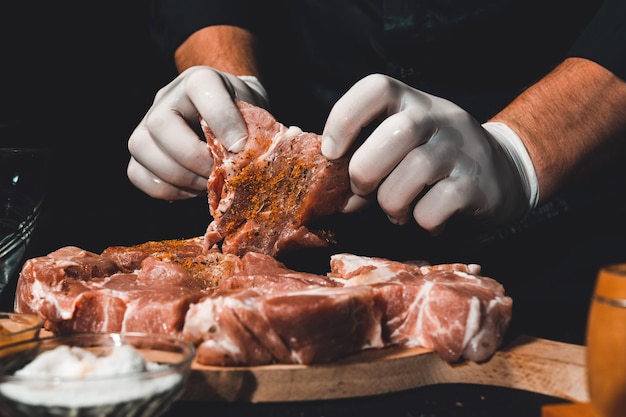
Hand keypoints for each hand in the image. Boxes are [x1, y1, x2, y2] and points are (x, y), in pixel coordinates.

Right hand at [127, 66, 268, 199]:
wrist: (229, 113)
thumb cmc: (244, 114)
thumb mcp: (255, 111)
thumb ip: (254, 128)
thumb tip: (251, 157)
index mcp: (201, 80)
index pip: (202, 87)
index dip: (221, 119)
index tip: (240, 147)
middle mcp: (167, 97)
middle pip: (161, 124)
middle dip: (194, 158)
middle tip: (221, 173)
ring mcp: (147, 123)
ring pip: (142, 149)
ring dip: (180, 177)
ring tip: (208, 184)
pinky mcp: (142, 152)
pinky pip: (138, 174)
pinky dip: (167, 189)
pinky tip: (191, 189)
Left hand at [321, 74, 537, 233]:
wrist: (502, 175)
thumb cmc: (433, 162)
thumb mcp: (402, 146)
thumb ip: (368, 160)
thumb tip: (337, 198)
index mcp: (412, 102)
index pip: (377, 88)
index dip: (345, 118)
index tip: (331, 153)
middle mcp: (440, 117)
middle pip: (397, 132)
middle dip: (366, 171)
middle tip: (363, 191)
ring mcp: (463, 148)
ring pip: (415, 171)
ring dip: (392, 203)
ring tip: (396, 212)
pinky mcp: (478, 183)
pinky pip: (436, 205)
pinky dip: (422, 221)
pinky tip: (426, 220)